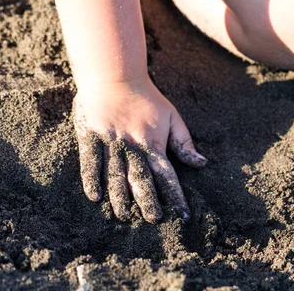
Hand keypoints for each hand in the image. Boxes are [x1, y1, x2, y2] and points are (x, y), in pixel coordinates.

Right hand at [72, 75, 206, 222]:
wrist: (115, 75)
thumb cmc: (147, 99)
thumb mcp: (172, 117)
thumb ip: (185, 143)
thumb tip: (202, 163)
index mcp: (154, 143)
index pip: (167, 175)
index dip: (175, 196)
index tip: (182, 215)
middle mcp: (133, 145)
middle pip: (141, 178)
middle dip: (148, 200)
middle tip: (153, 219)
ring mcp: (110, 141)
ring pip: (116, 174)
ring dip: (120, 197)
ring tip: (124, 216)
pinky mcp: (90, 136)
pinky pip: (90, 161)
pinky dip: (92, 179)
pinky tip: (94, 196)